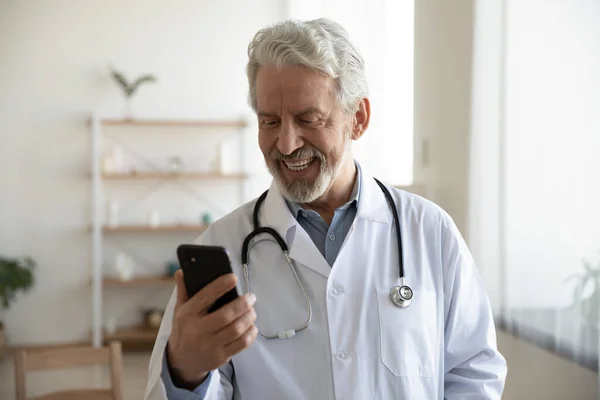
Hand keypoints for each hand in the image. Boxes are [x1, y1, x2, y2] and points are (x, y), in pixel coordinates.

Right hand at [166, 269, 257, 388]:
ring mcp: (210, 345)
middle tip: (251, 297)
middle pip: (226, 315)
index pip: (205, 298)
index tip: (233, 278)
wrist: (182, 361)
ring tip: (252, 310)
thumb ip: (183, 291)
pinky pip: (241, 344)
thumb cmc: (184, 329)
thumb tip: (182, 272)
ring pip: (236, 329)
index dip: (220, 286)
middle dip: (243, 304)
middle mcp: (199, 330)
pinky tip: (251, 325)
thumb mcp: (179, 310)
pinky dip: (251, 333)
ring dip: (249, 317)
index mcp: (188, 315)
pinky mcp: (221, 357)